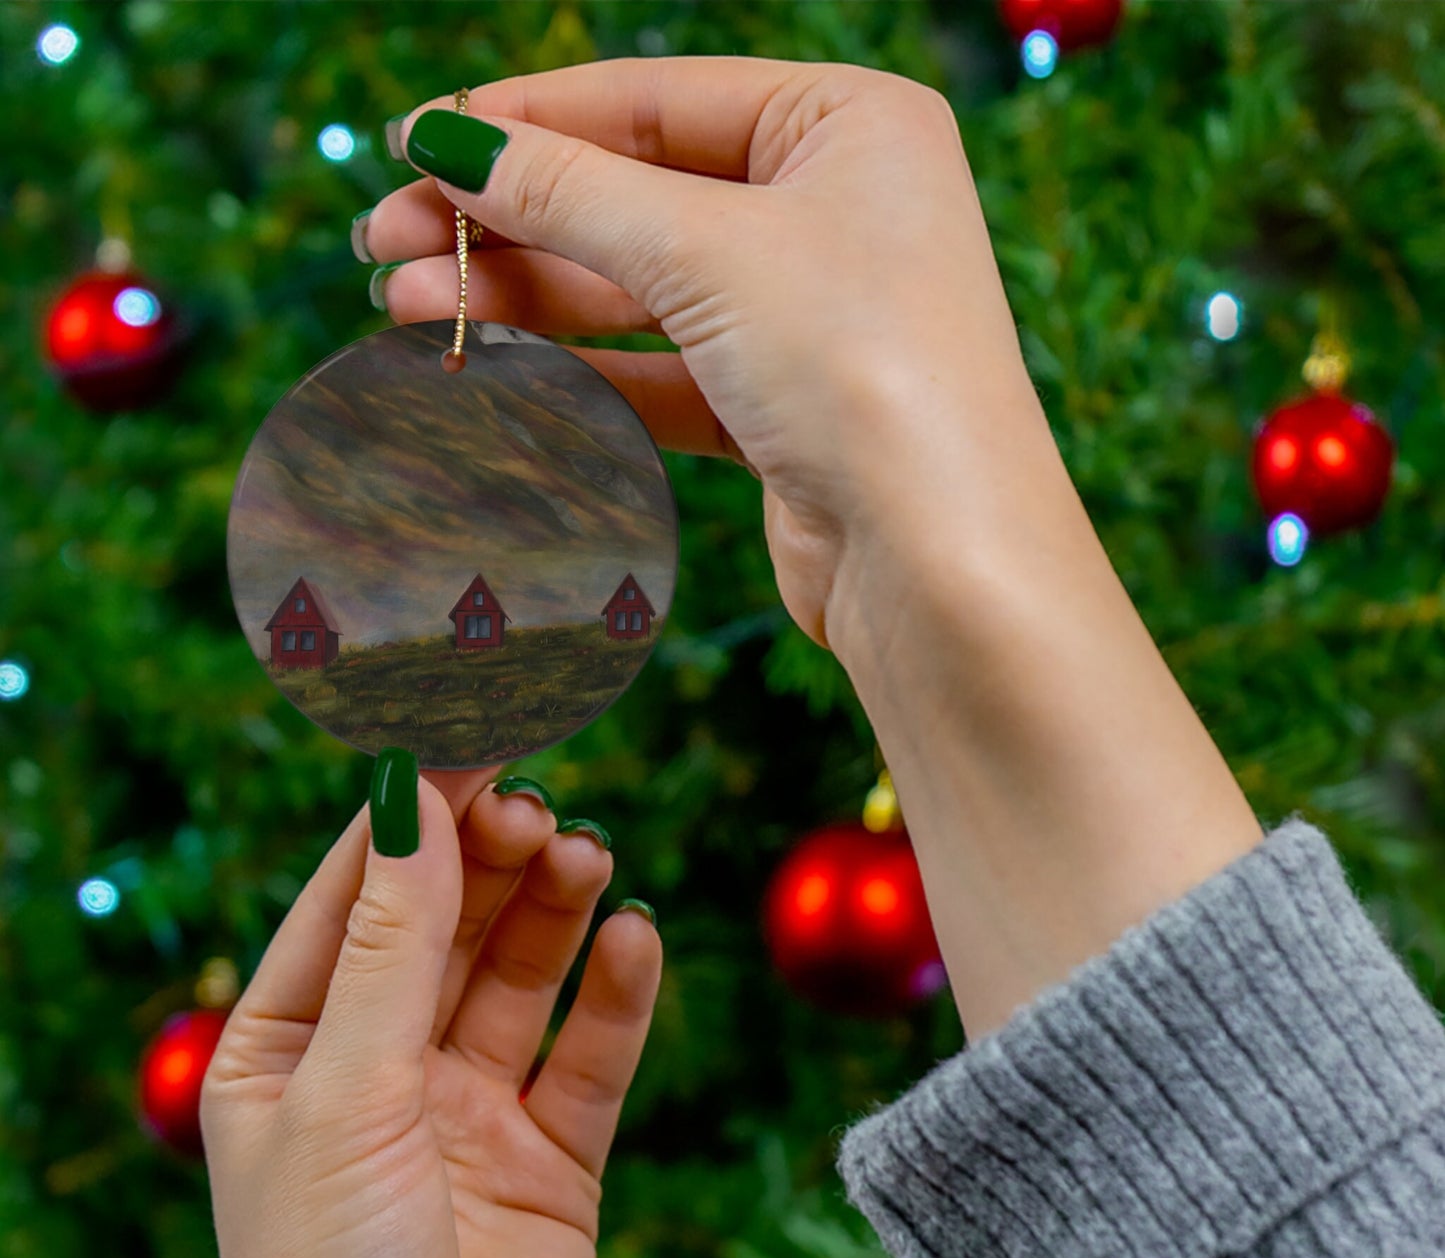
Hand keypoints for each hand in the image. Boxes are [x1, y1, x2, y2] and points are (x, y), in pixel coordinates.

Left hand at [201, 763, 661, 1257]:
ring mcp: (469, 1113)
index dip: (412, 813)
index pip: (355, 895)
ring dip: (554, 909)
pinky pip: (591, 1055)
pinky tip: (635, 940)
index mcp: (289, 1050)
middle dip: (489, 857)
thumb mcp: (346, 1096)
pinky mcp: (552, 1160)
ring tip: (586, 856)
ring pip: (521, 975)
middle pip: (446, 923)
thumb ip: (391, 944)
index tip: (469, 730)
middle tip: (536, 805)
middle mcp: (380, 1071)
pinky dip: (617, 995)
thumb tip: (413, 796)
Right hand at [360, 56, 1056, 653]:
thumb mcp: (706, 251)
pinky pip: (660, 372)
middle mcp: (835, 210)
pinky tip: (489, 368)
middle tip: (383, 241)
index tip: (414, 141)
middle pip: (636, 196)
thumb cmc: (860, 368)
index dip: (526, 120)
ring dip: (523, 299)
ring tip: (404, 307)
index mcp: (848, 124)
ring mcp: (809, 315)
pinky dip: (578, 372)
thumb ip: (570, 193)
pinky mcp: (782, 409)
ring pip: (638, 290)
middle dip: (508, 220)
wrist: (938, 561)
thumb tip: (449, 140)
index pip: (655, 100)